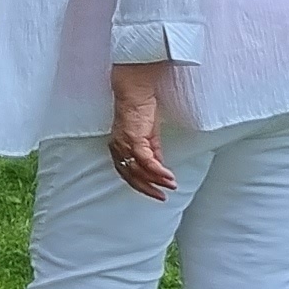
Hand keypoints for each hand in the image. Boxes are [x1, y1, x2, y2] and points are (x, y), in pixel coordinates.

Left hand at [108, 62, 175, 199]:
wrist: (136, 90)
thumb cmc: (140, 109)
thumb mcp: (148, 134)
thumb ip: (152, 151)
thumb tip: (159, 167)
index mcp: (118, 148)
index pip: (127, 173)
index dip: (140, 185)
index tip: (154, 192)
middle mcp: (118, 148)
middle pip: (130, 176)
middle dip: (147, 189)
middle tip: (161, 197)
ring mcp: (125, 145)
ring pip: (139, 171)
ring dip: (156, 181)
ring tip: (169, 187)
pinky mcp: (134, 139)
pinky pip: (146, 161)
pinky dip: (157, 171)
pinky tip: (167, 177)